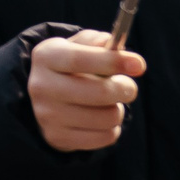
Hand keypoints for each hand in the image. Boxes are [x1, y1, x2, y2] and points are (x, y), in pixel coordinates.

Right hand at [26, 28, 144, 151]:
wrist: (45, 99)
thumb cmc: (70, 68)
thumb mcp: (77, 47)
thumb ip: (97, 42)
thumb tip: (116, 46)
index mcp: (46, 57)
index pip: (81, 59)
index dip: (113, 61)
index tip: (138, 64)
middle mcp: (41, 86)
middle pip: (101, 92)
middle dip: (125, 89)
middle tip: (128, 86)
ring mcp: (48, 115)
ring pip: (108, 117)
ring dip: (118, 109)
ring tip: (109, 103)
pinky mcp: (58, 137)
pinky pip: (105, 137)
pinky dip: (112, 128)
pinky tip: (101, 120)